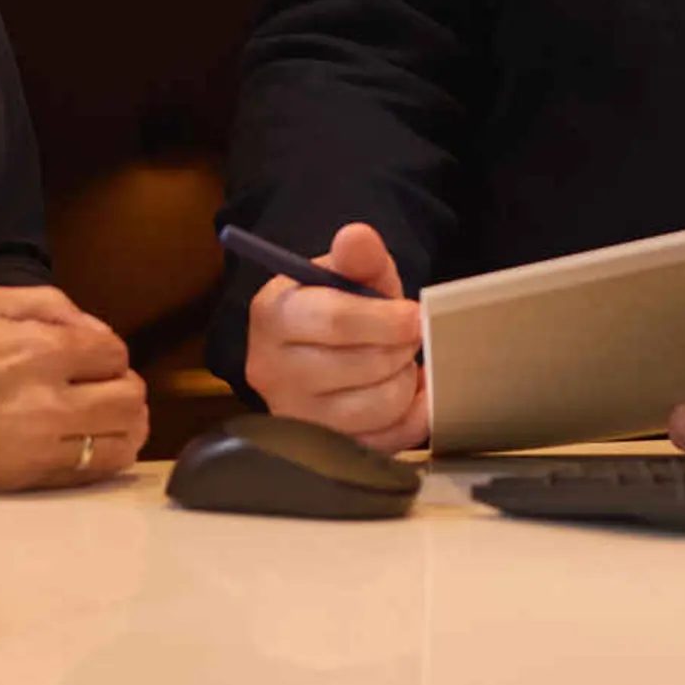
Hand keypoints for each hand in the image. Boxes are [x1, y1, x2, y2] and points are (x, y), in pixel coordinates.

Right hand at [0, 282, 145, 489]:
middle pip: (128, 399)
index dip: (107, 351)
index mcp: (37, 347)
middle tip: (103, 387)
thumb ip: (43, 305)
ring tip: (104, 419)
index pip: (113, 352)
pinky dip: (100, 459)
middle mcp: (45, 399)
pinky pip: (87, 475)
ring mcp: (34, 446)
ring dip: (123, 426)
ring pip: (119, 442)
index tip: (90, 356)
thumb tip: (89, 327)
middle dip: (123, 388)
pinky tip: (86, 446)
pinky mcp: (18, 480)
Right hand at [243, 223, 426, 451]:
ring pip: (378, 405)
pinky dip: (412, 413)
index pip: (335, 320)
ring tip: (398, 361)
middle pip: (361, 365)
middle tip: (407, 335)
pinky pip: (389, 439)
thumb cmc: (336, 306)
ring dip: (404, 378)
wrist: (319, 348)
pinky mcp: (325, 448)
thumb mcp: (346, 272)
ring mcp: (296, 416)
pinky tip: (407, 391)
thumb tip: (357, 237)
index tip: (413, 314)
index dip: (386, 318)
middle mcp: (271, 371)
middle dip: (400, 347)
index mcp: (272, 316)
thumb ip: (356, 254)